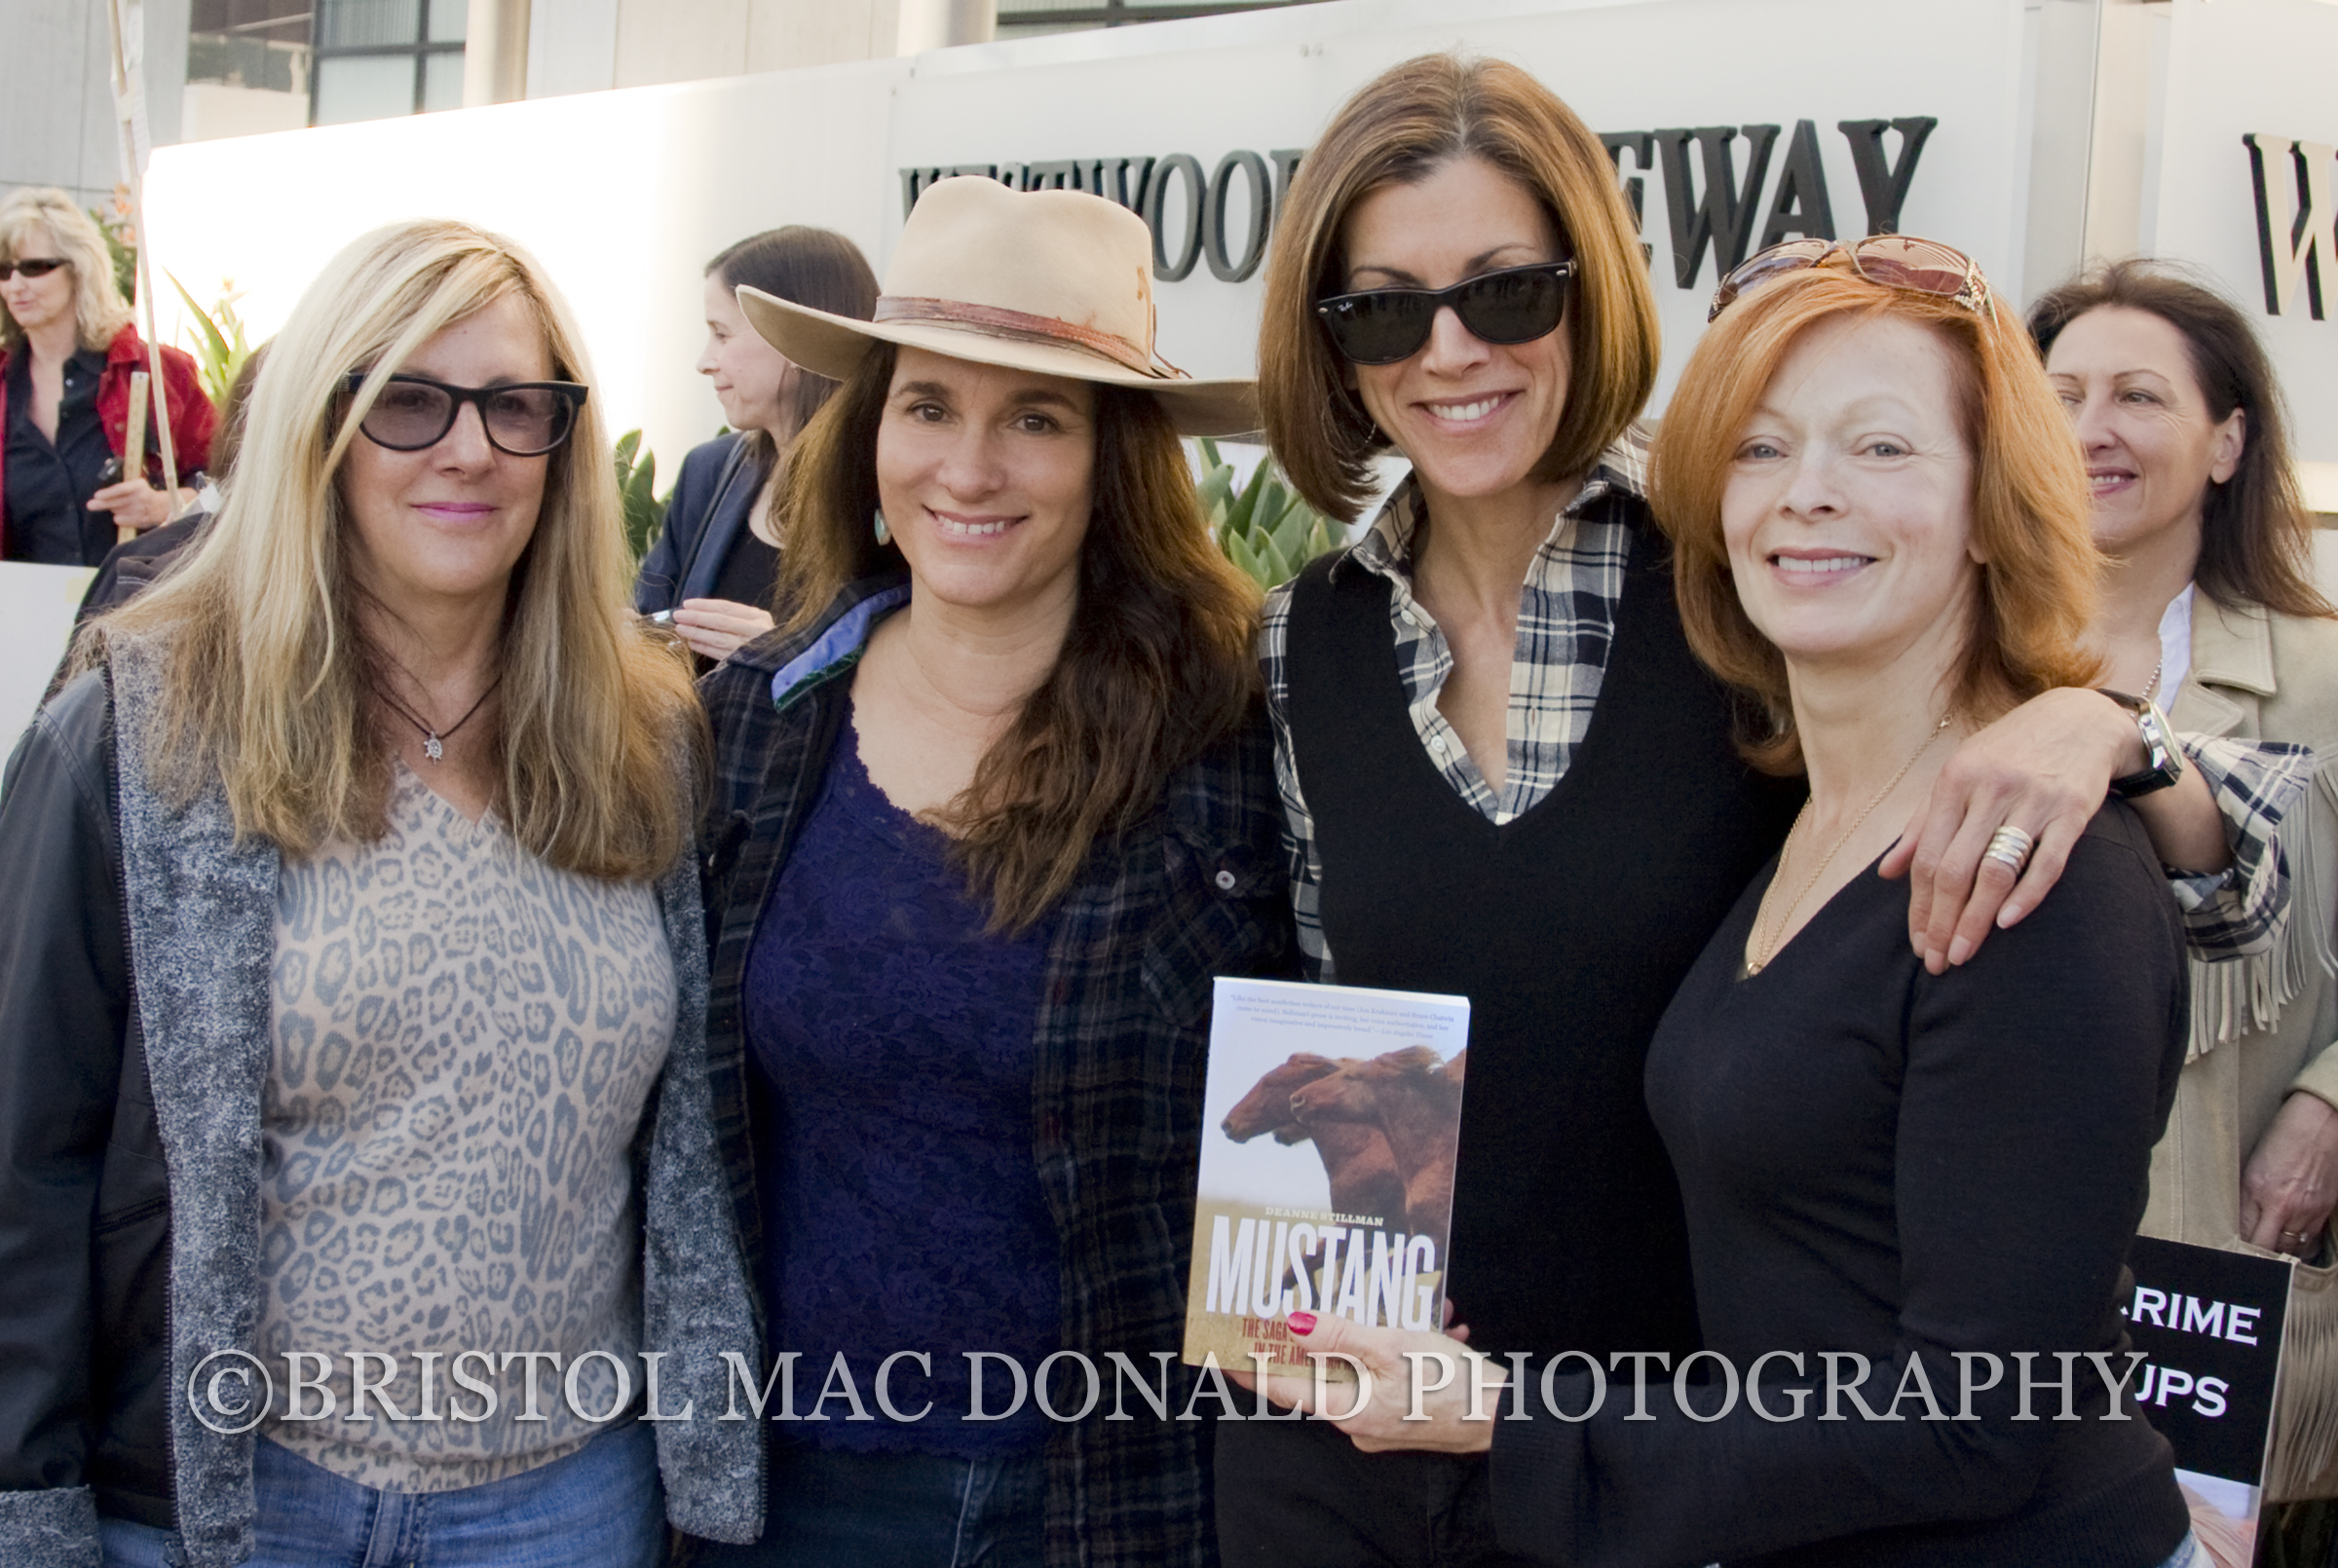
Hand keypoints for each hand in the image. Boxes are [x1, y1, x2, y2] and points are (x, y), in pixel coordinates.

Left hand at [87, 479, 180, 531]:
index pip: (121, 489)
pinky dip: (119, 518)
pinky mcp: (141, 521)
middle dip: (102, 503)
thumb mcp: (136, 482)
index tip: (97, 495)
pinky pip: (122, 521)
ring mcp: (142, 510)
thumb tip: (106, 462)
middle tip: (90, 505)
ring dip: (114, 509)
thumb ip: (120, 474)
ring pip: (118, 511)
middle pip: (117, 502)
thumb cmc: (144, 492)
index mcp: (139, 485)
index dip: (108, 493)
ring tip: (118, 506)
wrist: (163, 507)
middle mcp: (142, 497)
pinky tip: (123, 514)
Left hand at [671, 598, 775, 660]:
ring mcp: (750, 649)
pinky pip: (720, 654)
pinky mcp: (744, 664)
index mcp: (759, 618)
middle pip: (721, 622)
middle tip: (678, 616)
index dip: (705, 605)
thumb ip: (735, 617)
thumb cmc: (764, 641)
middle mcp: (756, 631)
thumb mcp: (756, 623)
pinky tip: (692, 643)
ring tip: (680, 629)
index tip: (687, 604)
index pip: (727, 608)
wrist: (783, 667)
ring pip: (719, 639)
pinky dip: (705, 648)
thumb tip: (700, 612)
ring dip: (697, 633)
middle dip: (698, 618)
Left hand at [1224, 1311, 1502, 1454]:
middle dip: (1320, 1332)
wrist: (1507, 1419)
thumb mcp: (1393, 1347)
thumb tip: (1292, 1325)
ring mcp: (1382, 1420)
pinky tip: (1435, 1319)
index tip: (1221, 1347)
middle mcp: (1357, 1421)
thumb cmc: (1451, 1384)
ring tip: (1399, 1300)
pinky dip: (1403, 1346)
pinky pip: (1390, 1374)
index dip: (1250, 1365)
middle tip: (1304, 1297)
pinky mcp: (1406, 1413)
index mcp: (1347, 1408)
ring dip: (1374, 1332)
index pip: (1283, 1387)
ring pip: (1361, 1366)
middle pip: (1321, 1372)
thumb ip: (1340, 1334)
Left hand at [1878, 689, 2131, 973]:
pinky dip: (2026, 896)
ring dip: (1975, 919)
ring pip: (1995, 870)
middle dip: (1941, 921)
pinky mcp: (2073, 810)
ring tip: (1963, 953)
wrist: (2081, 718)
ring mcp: (2032, 799)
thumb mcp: (1959, 775)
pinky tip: (2006, 924)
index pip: (1926, 856)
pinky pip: (2047, 862)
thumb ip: (1922, 823)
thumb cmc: (2009, 752)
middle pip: (1954, 869)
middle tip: (1937, 961)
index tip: (1917, 942)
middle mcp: (1989, 789)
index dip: (1918, 905)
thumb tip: (1887, 873)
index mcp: (1954, 781)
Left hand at [2241, 1093, 2337, 1254]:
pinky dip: (2299, 1244)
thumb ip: (2246, 1198)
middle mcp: (2284, 1206)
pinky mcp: (2325, 1210)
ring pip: (2290, 1249)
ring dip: (2278, 1253)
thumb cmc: (2281, 1139)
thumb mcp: (2252, 1167)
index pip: (2244, 1233)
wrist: (2320, 1124)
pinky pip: (2310, 1239)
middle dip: (2256, 1256)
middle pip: (2267, 1247)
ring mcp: (2308, 1210)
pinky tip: (2290, 1245)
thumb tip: (2239, 1223)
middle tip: (2247, 1260)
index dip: (2237, 1247)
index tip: (2230, 1253)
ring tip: (2267, 1256)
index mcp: (2259, 1191)